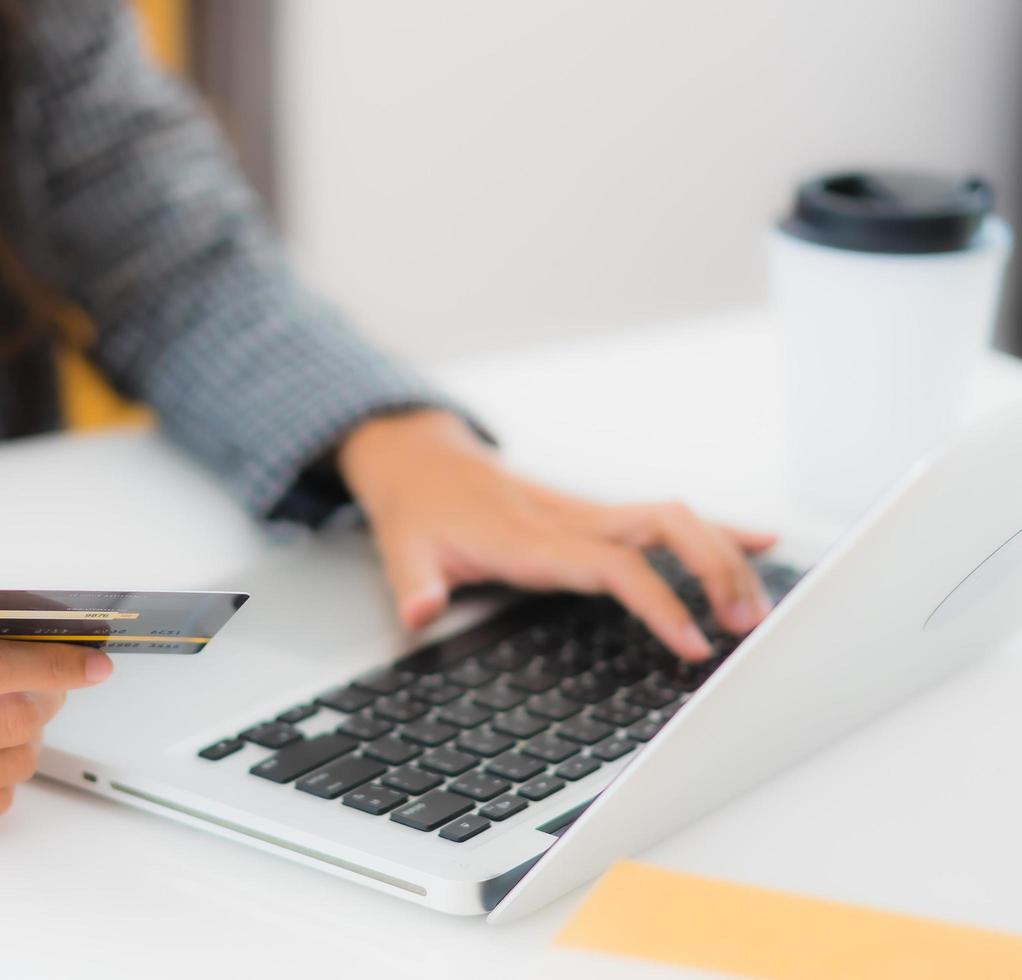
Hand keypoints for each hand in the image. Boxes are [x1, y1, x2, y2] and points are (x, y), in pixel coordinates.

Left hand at [337, 411, 776, 660]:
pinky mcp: (594, 513)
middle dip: (713, 570)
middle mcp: (568, 519)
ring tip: (756, 610)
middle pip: (662, 528)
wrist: (419, 461)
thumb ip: (413, 583)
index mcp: (529, 537)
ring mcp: (585, 512)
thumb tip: (420, 612)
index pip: (611, 566)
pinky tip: (759, 543)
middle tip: (745, 627)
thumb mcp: (401, 549)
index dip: (658, 600)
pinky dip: (712, 530)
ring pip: (672, 519)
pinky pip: (663, 517)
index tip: (694, 642)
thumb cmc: (417, 510)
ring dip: (722, 556)